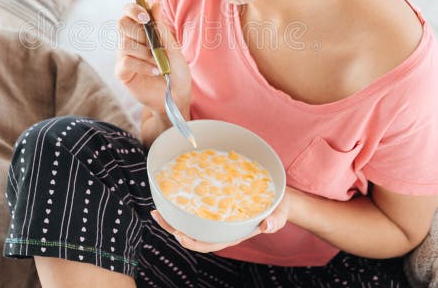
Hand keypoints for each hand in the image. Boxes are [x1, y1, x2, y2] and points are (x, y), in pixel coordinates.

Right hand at [115, 1, 191, 118]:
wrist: (177, 95)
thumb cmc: (176, 70)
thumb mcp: (173, 47)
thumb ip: (161, 28)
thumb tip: (155, 4)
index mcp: (142, 30)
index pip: (128, 11)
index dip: (133, 9)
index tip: (145, 17)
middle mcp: (130, 40)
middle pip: (122, 24)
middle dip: (140, 32)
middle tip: (154, 44)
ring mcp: (124, 56)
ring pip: (126, 44)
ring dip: (146, 53)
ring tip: (160, 63)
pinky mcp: (122, 72)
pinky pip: (127, 62)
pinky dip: (143, 66)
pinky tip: (156, 71)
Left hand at [149, 188, 290, 252]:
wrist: (278, 196)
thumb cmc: (278, 207)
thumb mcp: (280, 213)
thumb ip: (276, 221)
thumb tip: (268, 226)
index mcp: (232, 233)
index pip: (209, 243)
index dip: (192, 242)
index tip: (179, 234)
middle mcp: (220, 227)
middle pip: (192, 232)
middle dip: (173, 227)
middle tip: (157, 215)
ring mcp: (216, 217)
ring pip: (189, 221)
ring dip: (172, 216)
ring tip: (157, 207)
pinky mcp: (214, 204)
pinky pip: (195, 207)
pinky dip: (182, 203)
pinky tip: (172, 193)